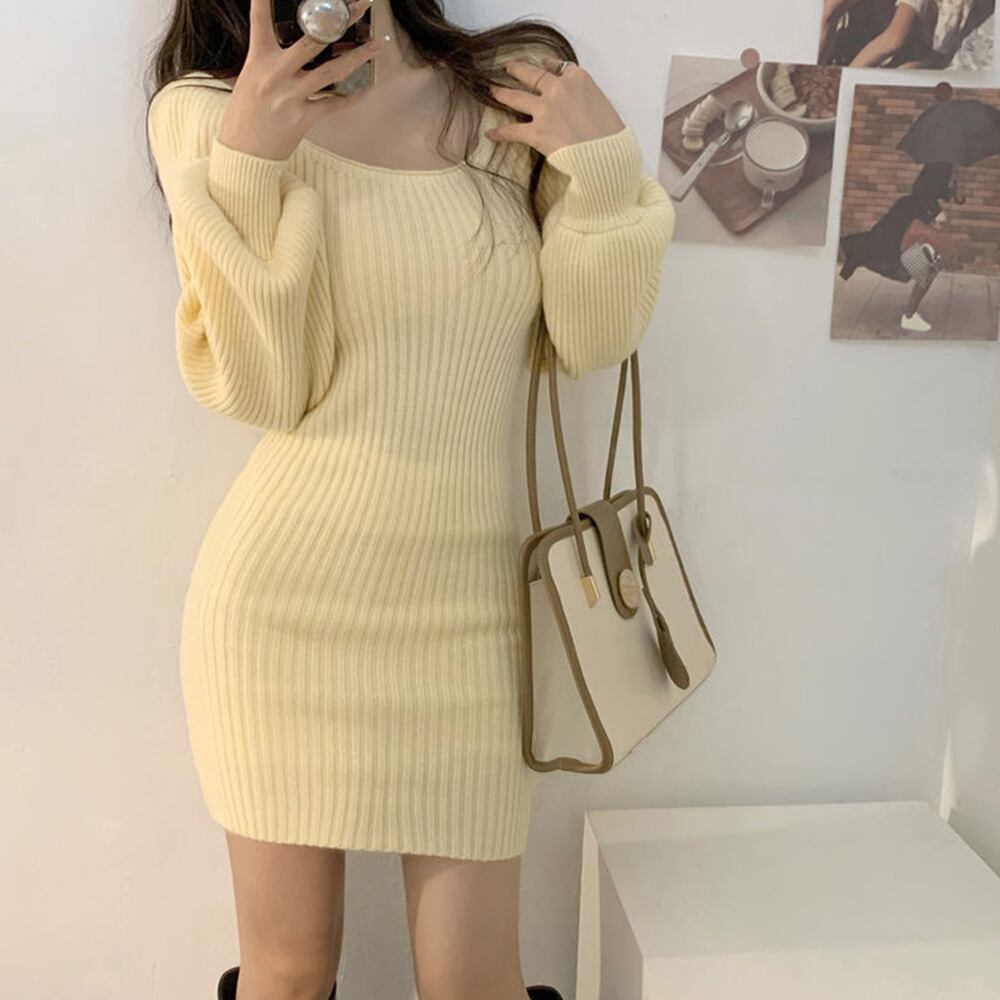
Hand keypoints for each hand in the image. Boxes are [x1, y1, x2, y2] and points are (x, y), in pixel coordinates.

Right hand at [218, 0, 385, 160]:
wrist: (243, 154)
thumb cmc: (244, 115)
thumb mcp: (248, 78)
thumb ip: (271, 60)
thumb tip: (300, 47)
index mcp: (258, 60)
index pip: (261, 20)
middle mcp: (276, 74)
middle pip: (313, 40)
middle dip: (340, 20)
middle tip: (360, 4)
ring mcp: (291, 97)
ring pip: (332, 71)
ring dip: (359, 56)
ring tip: (377, 43)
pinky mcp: (303, 119)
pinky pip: (334, 105)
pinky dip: (351, 97)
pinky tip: (366, 88)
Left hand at [484, 56, 625, 156]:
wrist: (606, 155)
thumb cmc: (610, 134)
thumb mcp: (602, 102)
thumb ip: (584, 95)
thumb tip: (575, 98)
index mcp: (578, 79)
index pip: (557, 67)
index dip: (547, 66)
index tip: (542, 65)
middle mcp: (558, 89)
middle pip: (532, 75)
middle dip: (517, 69)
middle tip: (508, 67)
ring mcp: (545, 110)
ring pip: (515, 97)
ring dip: (501, 93)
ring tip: (492, 91)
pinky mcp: (536, 132)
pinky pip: (512, 131)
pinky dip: (500, 132)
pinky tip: (490, 134)